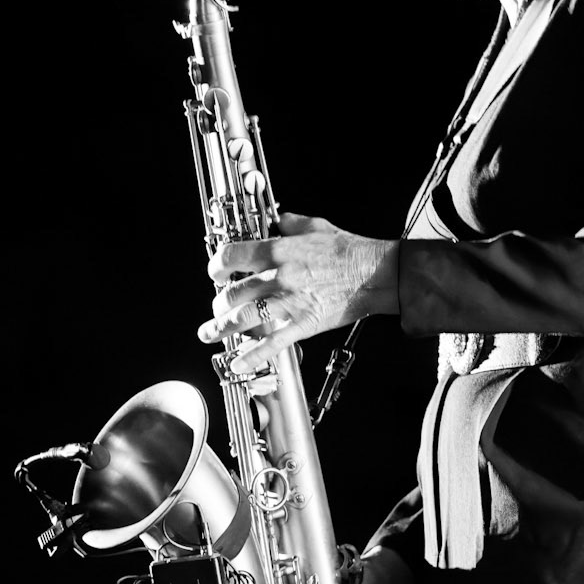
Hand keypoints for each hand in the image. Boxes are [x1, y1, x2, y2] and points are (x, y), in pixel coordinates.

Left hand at [199, 212, 399, 378]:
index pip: (232, 257)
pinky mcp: (303, 325)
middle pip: (234, 292)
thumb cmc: (348, 251)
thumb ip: (289, 222)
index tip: (216, 272)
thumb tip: (276, 219)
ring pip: (244, 319)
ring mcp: (290, 304)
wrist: (374, 274)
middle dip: (219, 301)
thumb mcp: (315, 225)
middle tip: (217, 306)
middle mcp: (279, 277)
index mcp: (279, 250)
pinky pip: (273, 344)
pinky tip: (238, 363)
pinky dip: (253, 356)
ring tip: (209, 333)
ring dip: (222, 328)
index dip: (216, 266)